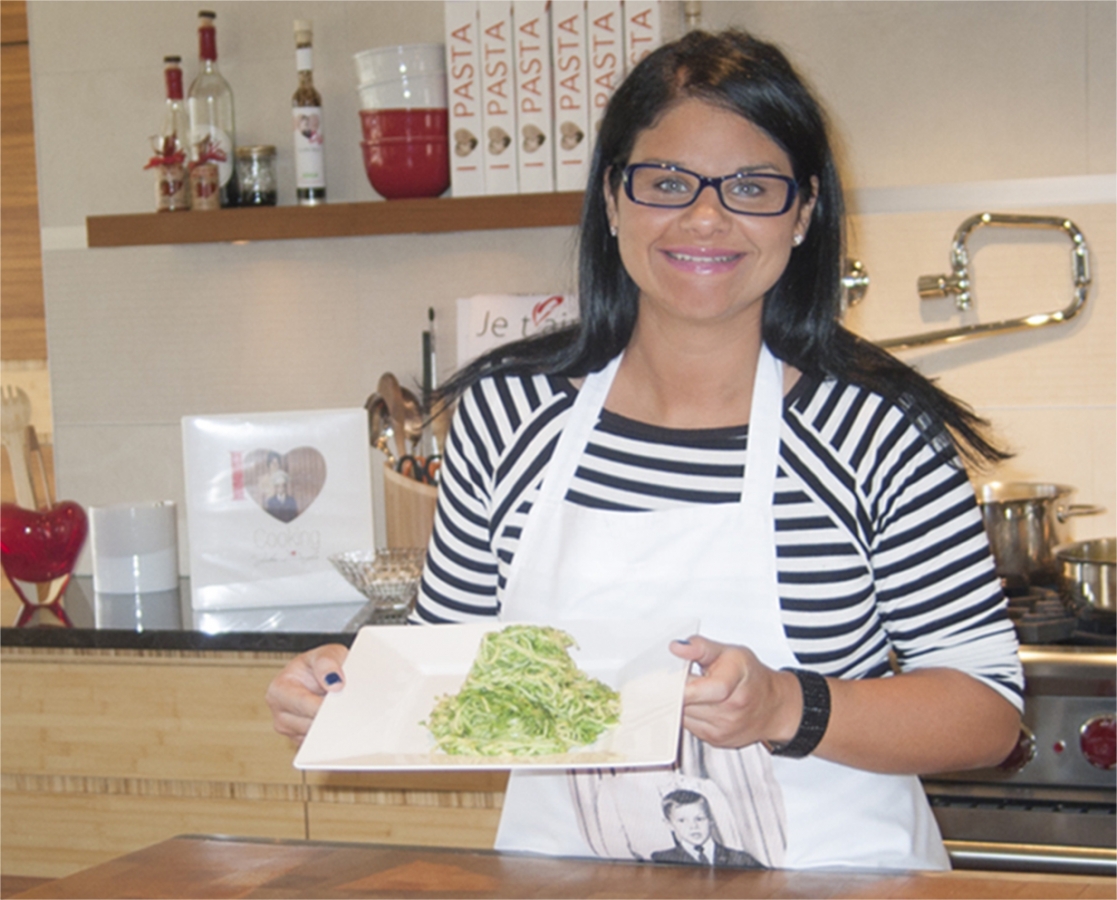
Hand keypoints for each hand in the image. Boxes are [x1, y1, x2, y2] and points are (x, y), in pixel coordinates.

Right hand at [265, 643, 348, 743]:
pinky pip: (318, 745)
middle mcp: (280, 712)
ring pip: (315, 738)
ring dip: (331, 726)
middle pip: (309, 724)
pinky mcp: (301, 740)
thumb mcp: (327, 653)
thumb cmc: (322, 664)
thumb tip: (334, 683)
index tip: (341, 706)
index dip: (324, 706)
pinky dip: (330, 735)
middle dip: (330, 717)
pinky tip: (338, 721)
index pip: (304, 705)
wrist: (325, 676)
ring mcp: (289, 729)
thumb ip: (328, 663)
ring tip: (340, 710)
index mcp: (279, 689)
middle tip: (347, 710)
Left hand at [670, 636, 800, 748]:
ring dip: (675, 704)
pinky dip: (685, 714)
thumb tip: (677, 647)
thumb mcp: (729, 652)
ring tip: (681, 689)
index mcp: (729, 686)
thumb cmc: (751, 677)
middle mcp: (727, 712)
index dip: (672, 684)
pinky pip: (688, 727)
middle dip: (669, 692)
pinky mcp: (714, 741)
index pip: (691, 691)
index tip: (658, 677)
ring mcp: (720, 730)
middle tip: (662, 680)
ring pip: (682, 717)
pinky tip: (691, 703)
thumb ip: (700, 647)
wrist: (773, 706)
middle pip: (682, 705)